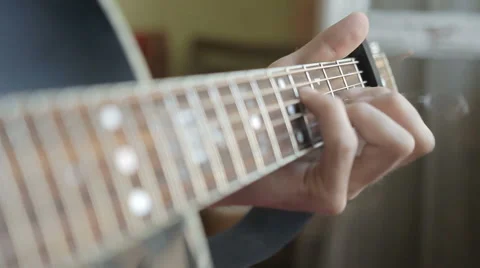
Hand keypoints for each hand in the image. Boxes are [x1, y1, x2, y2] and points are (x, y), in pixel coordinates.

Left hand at [214, 12, 434, 214]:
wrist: (222, 148)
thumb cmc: (259, 118)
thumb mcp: (297, 78)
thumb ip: (328, 53)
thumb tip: (361, 20)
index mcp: (365, 152)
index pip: (417, 136)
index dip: (392, 103)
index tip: (348, 93)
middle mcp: (363, 174)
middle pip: (418, 141)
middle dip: (380, 103)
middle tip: (336, 98)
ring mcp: (349, 188)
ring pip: (396, 143)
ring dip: (357, 109)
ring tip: (319, 105)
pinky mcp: (328, 195)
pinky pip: (346, 144)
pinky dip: (328, 113)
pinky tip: (304, 102)